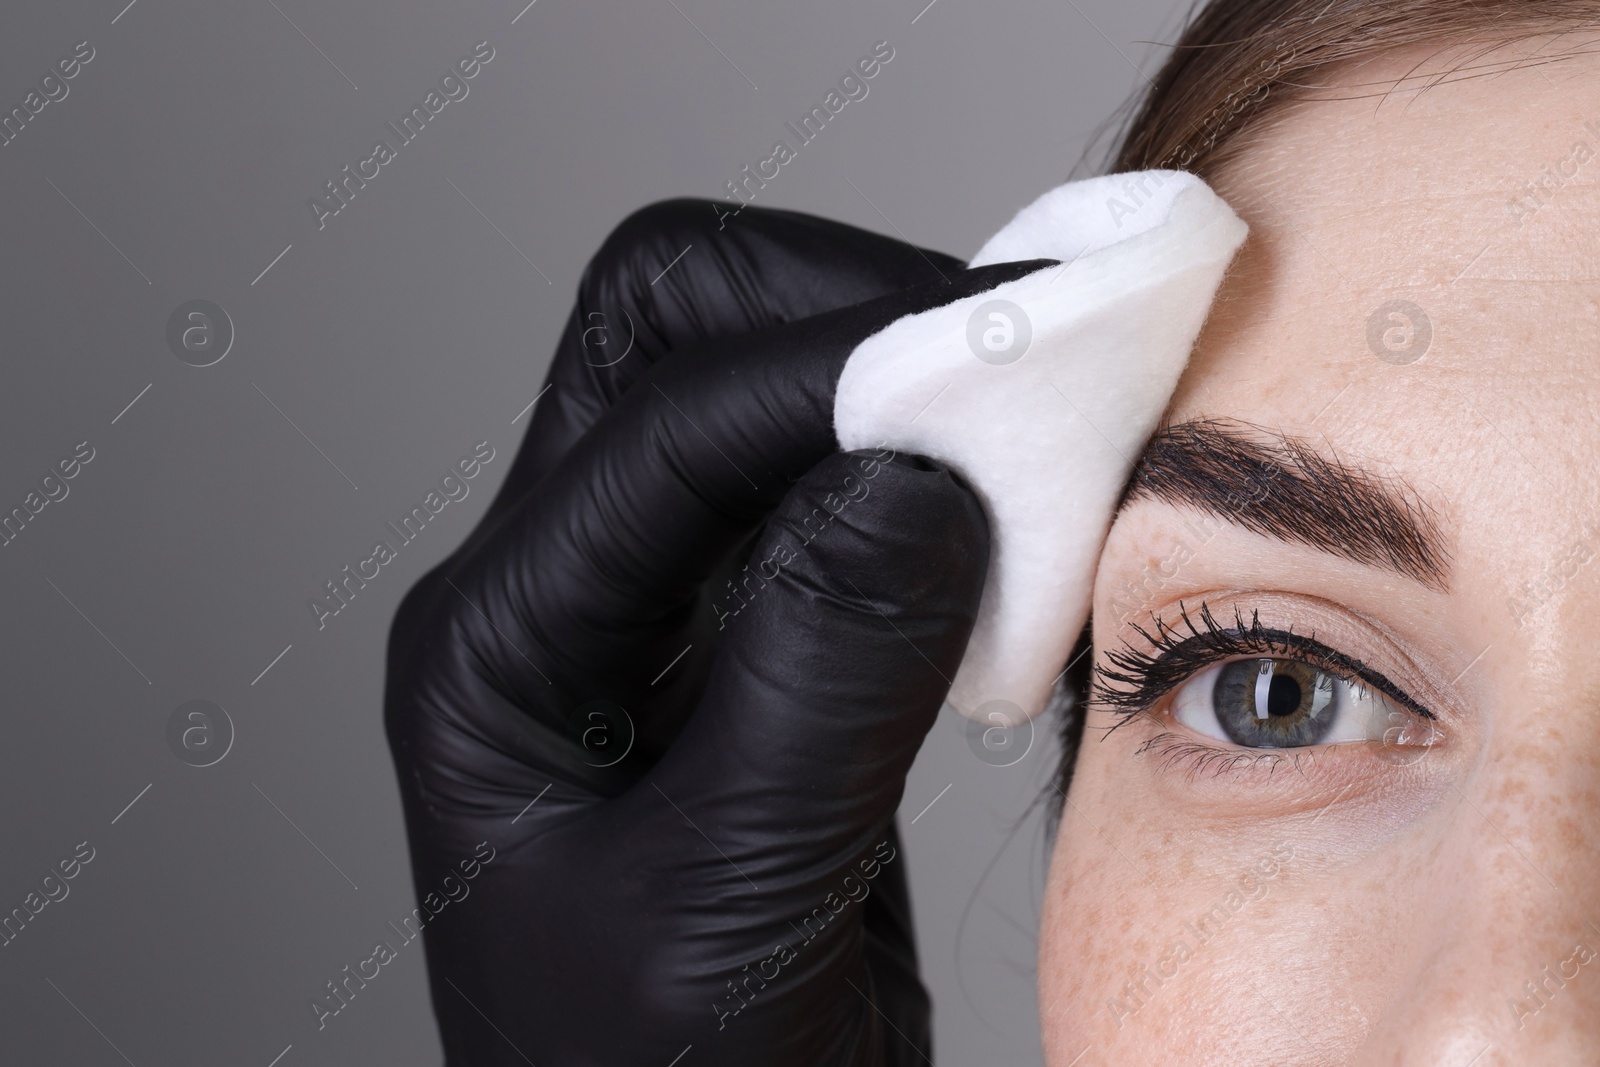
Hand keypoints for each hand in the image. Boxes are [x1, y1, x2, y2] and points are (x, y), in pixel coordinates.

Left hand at [384, 199, 1051, 1063]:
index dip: (841, 370)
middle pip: (665, 337)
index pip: (664, 421)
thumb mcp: (728, 909)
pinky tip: (1004, 524)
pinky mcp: (739, 639)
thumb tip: (916, 471)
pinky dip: (916, 473)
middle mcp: (555, 594)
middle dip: (837, 315)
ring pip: (749, 394)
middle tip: (1004, 367)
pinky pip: (818, 490)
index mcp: (500, 647)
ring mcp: (645, 608)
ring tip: (1025, 437)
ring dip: (887, 384)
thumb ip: (816, 683)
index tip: (1010, 366)